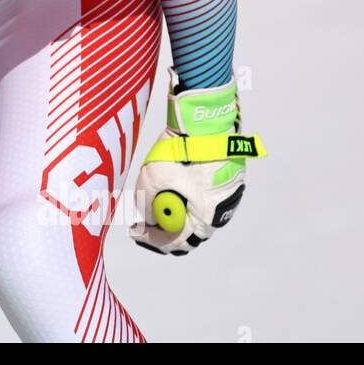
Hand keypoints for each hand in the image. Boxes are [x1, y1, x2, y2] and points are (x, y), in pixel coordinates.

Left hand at [130, 72, 265, 255]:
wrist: (206, 122)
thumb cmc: (180, 153)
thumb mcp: (152, 181)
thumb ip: (148, 206)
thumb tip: (148, 218)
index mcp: (204, 219)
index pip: (176, 242)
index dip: (152, 240)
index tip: (135, 232)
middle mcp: (220, 213)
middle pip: (188, 232)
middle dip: (163, 227)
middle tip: (144, 220)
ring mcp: (226, 198)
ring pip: (196, 214)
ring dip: (175, 210)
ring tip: (156, 197)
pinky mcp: (227, 182)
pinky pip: (204, 197)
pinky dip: (187, 195)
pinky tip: (175, 181)